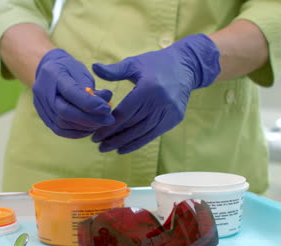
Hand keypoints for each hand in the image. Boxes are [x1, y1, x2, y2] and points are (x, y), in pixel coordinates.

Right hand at [33, 49, 113, 138]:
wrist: (48, 69)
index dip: (91, 104)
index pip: (71, 93)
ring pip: (62, 123)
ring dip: (85, 126)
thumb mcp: (82, 72)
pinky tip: (89, 130)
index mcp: (54, 74)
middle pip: (65, 112)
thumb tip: (107, 101)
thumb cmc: (69, 69)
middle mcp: (43, 91)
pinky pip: (59, 130)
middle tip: (108, 120)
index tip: (107, 108)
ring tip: (100, 123)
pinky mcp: (43, 116)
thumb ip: (93, 88)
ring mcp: (41, 105)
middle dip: (90, 119)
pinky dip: (76, 133)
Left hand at [91, 34, 220, 153]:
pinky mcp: (175, 118)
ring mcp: (169, 112)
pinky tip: (124, 148)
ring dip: (124, 143)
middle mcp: (160, 102)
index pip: (124, 113)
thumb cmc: (156, 63)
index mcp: (147, 89)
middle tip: (98, 146)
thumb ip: (114, 70)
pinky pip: (153, 134)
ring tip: (108, 148)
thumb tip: (94, 67)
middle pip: (132, 126)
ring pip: (143, 133)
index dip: (108, 126)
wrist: (186, 66)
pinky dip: (138, 143)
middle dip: (114, 138)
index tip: (95, 135)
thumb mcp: (134, 63)